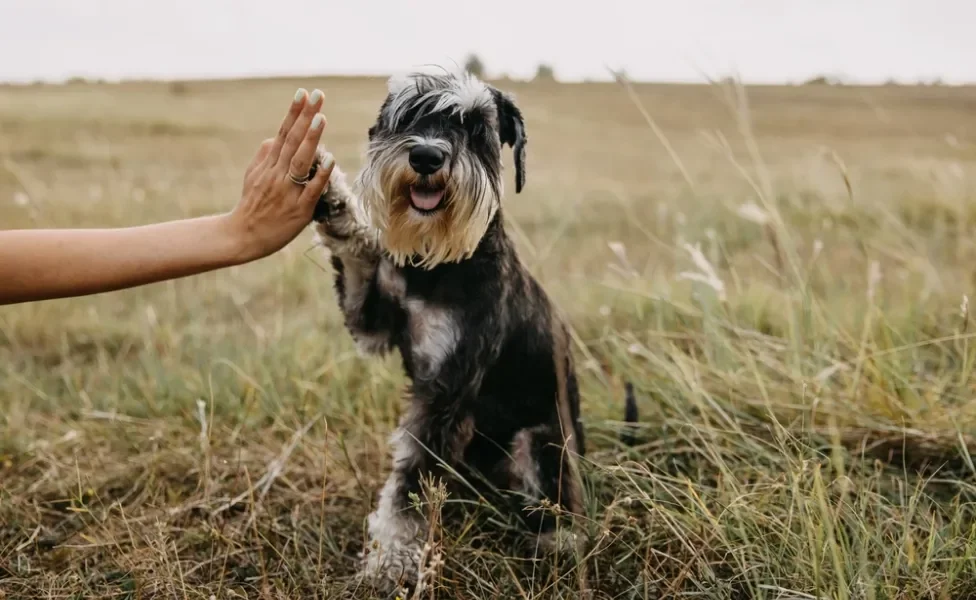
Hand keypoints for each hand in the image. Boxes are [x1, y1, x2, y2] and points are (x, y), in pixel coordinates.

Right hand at [224, 88, 335, 262]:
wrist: (242, 236)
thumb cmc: (251, 205)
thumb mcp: (252, 176)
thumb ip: (264, 155)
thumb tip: (274, 136)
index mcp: (268, 165)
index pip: (284, 133)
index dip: (294, 113)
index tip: (304, 93)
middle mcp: (277, 174)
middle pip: (293, 141)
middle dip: (305, 117)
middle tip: (317, 95)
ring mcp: (287, 192)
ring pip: (300, 162)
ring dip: (311, 139)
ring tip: (321, 119)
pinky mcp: (298, 210)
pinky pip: (311, 191)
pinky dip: (320, 175)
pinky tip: (330, 160)